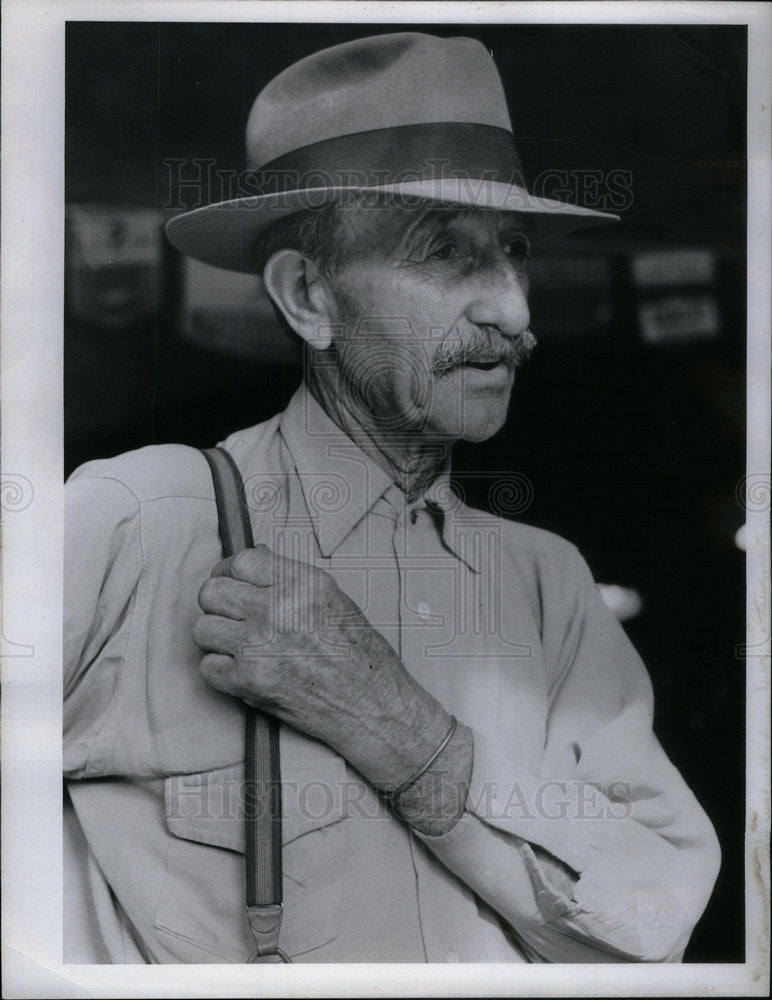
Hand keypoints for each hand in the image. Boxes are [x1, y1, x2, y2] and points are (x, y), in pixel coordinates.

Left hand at [193, 544, 452, 788]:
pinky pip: (208, 667)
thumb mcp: (335, 599)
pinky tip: (243, 673)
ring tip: (239, 647)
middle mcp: (278, 608)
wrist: (372, 705)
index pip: (241, 561)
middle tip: (232, 617)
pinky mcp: (249, 681)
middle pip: (212, 591)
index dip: (229, 572)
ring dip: (217, 639)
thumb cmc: (360, 655)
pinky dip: (221, 672)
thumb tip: (255, 559)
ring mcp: (260, 644)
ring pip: (203, 629)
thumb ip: (291, 579)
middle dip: (218, 605)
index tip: (232, 582)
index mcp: (302, 583)